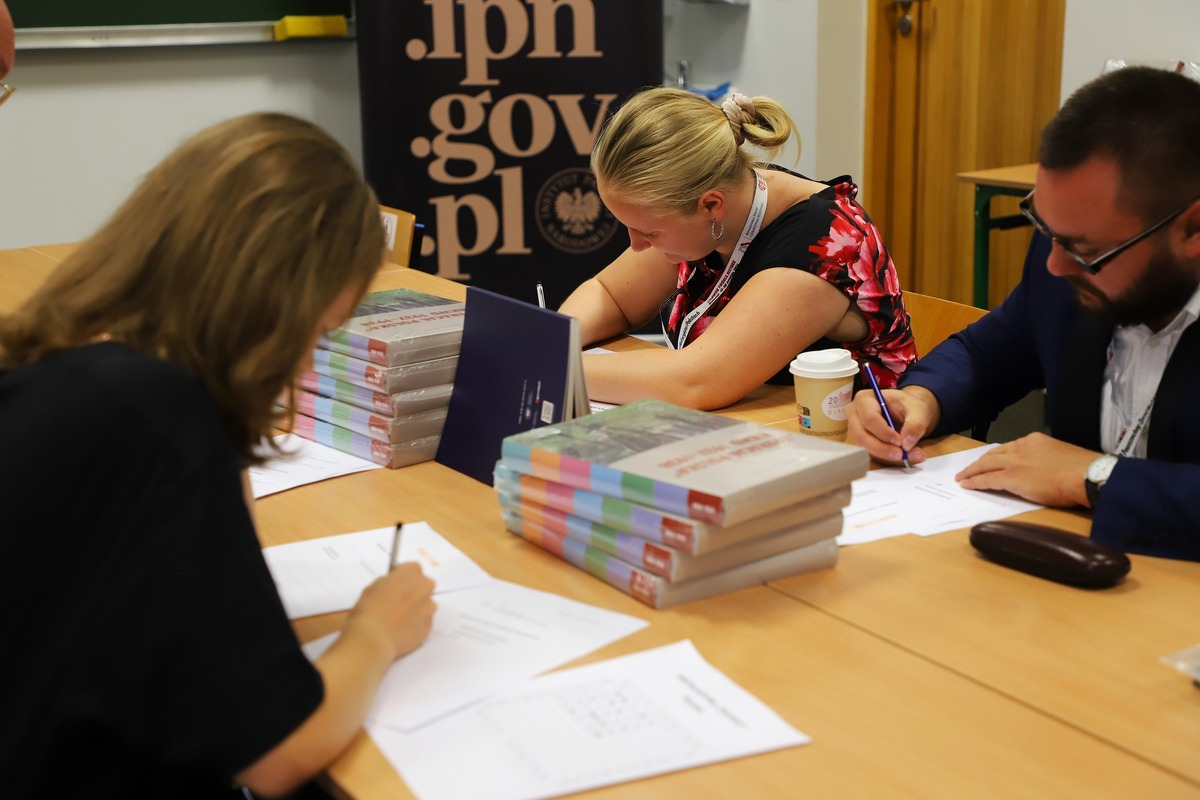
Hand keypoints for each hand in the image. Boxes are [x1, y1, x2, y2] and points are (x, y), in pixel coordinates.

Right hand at [345, 562, 435, 660]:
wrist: (373, 639)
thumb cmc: (368, 612)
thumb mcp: (371, 588)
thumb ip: (387, 582)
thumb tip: (392, 584)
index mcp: (410, 573)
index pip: (413, 568)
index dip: (403, 576)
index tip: (397, 583)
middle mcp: (424, 587)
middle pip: (423, 585)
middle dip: (413, 591)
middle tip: (397, 601)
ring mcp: (428, 608)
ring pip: (425, 604)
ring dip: (416, 608)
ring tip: (397, 618)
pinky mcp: (429, 626)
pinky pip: (424, 621)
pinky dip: (416, 624)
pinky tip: (401, 629)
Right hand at [846, 385, 939, 465]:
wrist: (906, 412)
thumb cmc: (907, 406)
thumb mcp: (918, 409)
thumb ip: (916, 424)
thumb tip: (907, 444)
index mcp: (864, 400)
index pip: (869, 418)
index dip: (883, 432)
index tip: (900, 442)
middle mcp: (855, 416)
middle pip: (861, 436)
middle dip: (881, 449)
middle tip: (901, 455)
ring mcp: (856, 431)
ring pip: (865, 448)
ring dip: (887, 456)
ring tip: (910, 456)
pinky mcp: (862, 444)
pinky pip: (872, 455)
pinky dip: (889, 459)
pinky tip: (906, 457)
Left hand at [954, 432, 1094, 506]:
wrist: (1087, 475)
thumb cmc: (1083, 470)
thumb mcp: (1062, 456)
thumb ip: (1047, 459)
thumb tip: (1044, 469)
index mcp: (1034, 441)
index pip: (1009, 448)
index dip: (997, 456)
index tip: (990, 461)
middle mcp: (1021, 448)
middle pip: (993, 454)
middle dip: (979, 462)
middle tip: (968, 469)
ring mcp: (1014, 463)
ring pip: (985, 465)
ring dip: (971, 472)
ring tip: (962, 477)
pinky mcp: (1011, 478)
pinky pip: (987, 480)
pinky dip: (975, 483)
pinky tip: (967, 486)